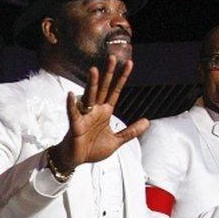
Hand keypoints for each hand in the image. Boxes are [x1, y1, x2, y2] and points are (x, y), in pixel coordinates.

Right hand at [48, 56, 148, 173]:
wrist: (76, 160)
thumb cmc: (92, 149)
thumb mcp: (116, 141)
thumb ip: (130, 132)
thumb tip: (147, 121)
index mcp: (105, 112)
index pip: (115, 91)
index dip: (122, 78)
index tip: (129, 63)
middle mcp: (95, 110)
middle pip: (103, 88)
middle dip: (108, 74)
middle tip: (112, 57)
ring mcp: (85, 116)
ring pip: (89, 97)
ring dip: (91, 84)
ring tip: (94, 70)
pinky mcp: (75, 126)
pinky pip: (73, 113)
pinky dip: (71, 105)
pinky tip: (71, 95)